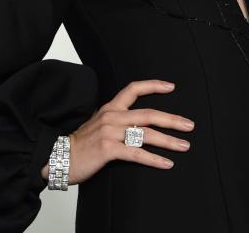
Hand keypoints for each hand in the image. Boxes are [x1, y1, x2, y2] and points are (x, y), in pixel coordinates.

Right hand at [40, 79, 193, 185]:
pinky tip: (167, 163)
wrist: (58, 158)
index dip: (153, 85)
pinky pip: (136, 154)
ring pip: (146, 134)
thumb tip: (138, 125)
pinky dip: (154, 159)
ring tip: (184, 146)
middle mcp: (112, 117)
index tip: (172, 87)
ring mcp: (110, 133)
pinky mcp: (108, 149)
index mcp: (110, 108)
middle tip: (189, 125)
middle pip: (148, 114)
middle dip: (172, 120)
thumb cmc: (80, 145)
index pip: (133, 89)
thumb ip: (117, 121)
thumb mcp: (98, 125)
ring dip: (168, 141)